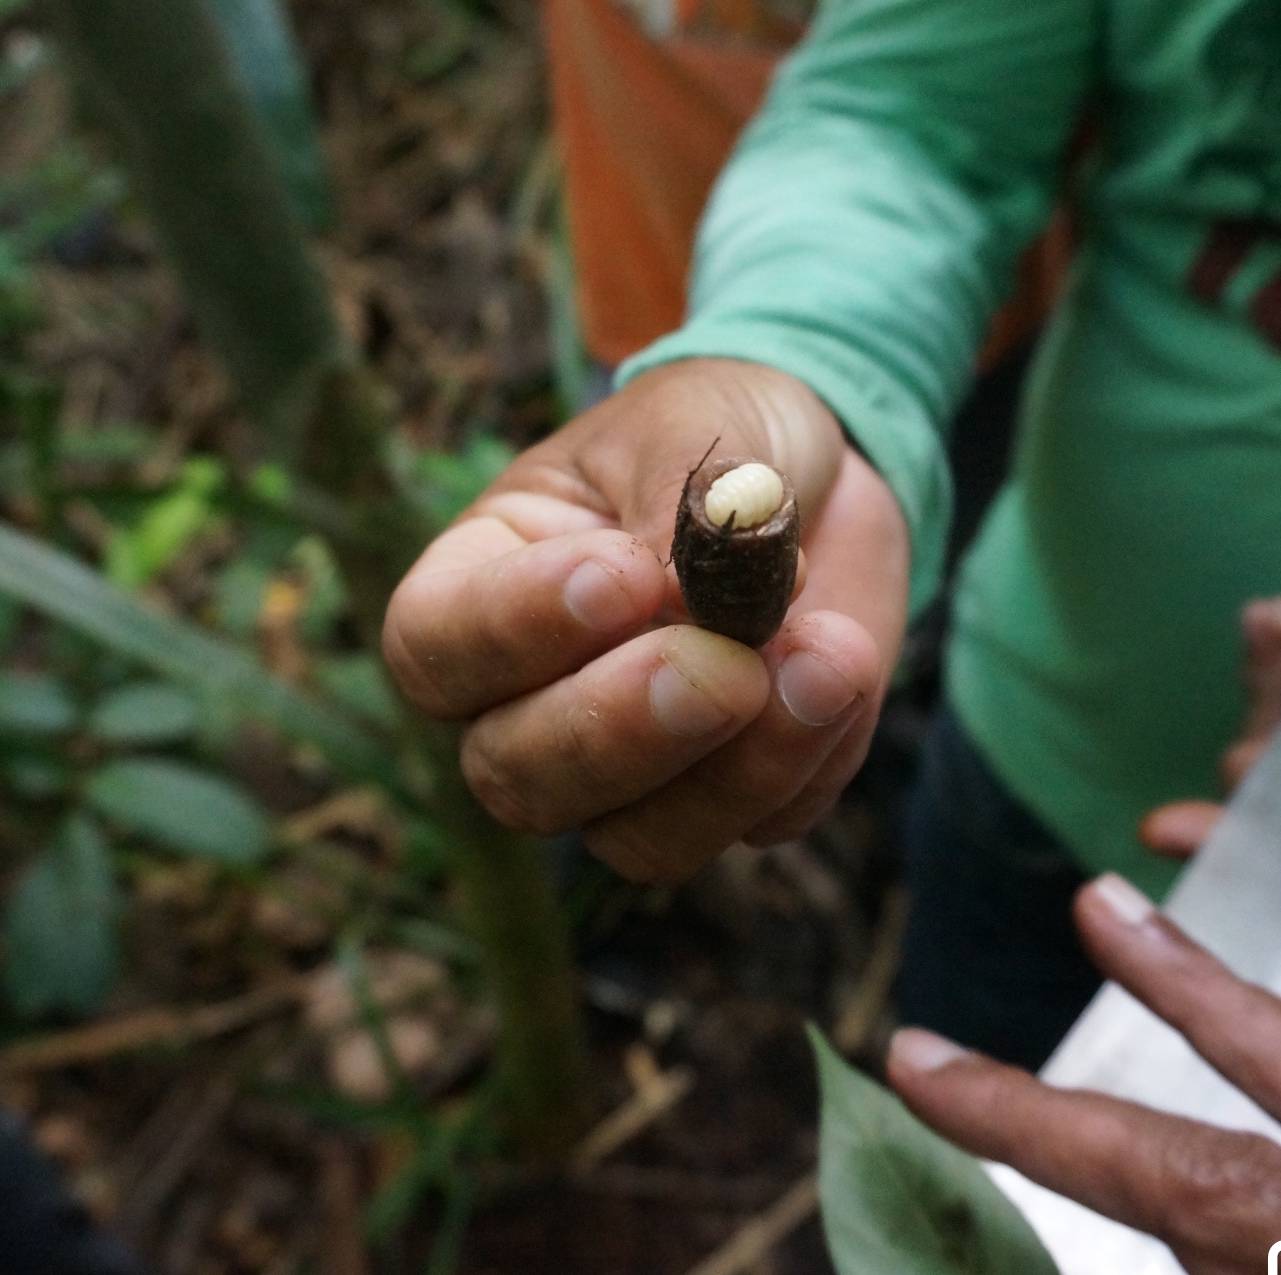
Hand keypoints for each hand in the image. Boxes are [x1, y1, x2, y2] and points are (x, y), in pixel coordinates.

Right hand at [382, 358, 909, 881]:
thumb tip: (693, 603)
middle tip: (728, 663)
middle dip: (623, 728)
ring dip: (738, 769)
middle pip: (516, 775)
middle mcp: (526, 702)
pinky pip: (760, 824)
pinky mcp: (730, 798)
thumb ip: (681, 507)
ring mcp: (626, 771)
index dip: (515, 630)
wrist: (820, 474)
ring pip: (635, 839)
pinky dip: (814, 758)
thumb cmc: (716, 433)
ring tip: (827, 660)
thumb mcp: (693, 428)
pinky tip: (846, 666)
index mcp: (478, 584)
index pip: (434, 646)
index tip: (623, 576)